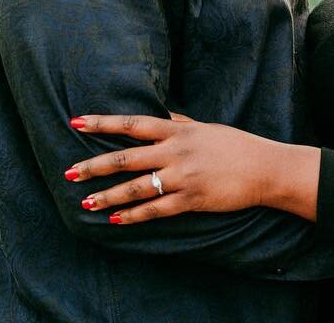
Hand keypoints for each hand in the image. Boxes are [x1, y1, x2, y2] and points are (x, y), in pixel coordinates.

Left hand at [65, 113, 313, 224]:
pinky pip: (156, 209)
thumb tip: (160, 113)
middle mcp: (176, 152)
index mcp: (177, 131)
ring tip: (86, 202)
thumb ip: (179, 121)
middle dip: (95, 166)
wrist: (264, 168)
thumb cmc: (235, 145)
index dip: (103, 123)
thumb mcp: (205, 127)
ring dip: (109, 196)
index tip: (77, 122)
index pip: (132, 124)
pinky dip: (134, 215)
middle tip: (69, 172)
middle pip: (126, 158)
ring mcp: (183, 177)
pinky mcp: (191, 200)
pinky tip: (116, 219)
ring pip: (136, 187)